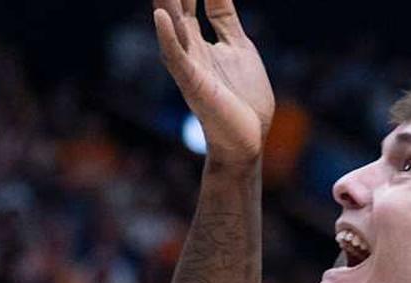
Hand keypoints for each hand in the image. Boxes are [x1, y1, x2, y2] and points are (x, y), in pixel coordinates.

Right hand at [153, 0, 274, 163]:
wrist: (248, 141)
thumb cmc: (243, 100)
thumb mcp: (238, 46)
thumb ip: (224, 18)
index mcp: (198, 40)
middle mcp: (188, 49)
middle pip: (174, 5)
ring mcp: (188, 66)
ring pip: (171, 26)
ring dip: (165, 1)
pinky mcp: (193, 85)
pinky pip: (177, 59)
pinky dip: (168, 37)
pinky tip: (162, 16)